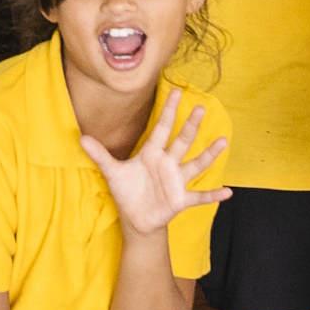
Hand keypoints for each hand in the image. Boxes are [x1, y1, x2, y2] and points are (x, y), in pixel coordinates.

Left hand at [79, 90, 232, 235]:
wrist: (136, 218)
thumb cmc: (127, 191)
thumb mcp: (112, 172)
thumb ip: (99, 155)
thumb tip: (81, 138)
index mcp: (152, 153)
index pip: (161, 128)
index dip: (168, 111)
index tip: (177, 92)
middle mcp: (167, 163)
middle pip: (181, 141)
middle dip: (190, 125)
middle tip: (200, 108)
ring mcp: (176, 181)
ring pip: (195, 164)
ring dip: (209, 155)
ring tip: (222, 142)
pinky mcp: (180, 199)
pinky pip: (199, 196)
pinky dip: (212, 195)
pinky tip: (228, 192)